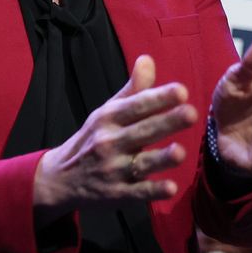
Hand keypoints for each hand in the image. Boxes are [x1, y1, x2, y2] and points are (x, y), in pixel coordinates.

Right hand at [33, 56, 196, 211]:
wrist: (60, 178)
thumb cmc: (92, 139)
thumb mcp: (106, 112)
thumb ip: (132, 90)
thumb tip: (148, 58)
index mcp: (108, 119)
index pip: (135, 106)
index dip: (157, 98)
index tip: (181, 91)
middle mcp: (109, 142)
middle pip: (142, 131)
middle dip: (166, 122)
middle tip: (191, 113)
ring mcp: (113, 170)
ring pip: (141, 163)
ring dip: (160, 159)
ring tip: (180, 152)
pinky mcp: (117, 194)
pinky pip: (138, 193)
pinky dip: (153, 191)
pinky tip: (171, 188)